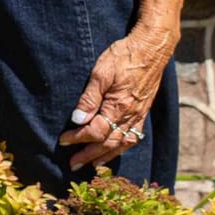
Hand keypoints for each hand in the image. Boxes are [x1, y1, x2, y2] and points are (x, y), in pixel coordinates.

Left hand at [58, 29, 174, 170]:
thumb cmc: (124, 56)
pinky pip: (134, 136)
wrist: (152, 49)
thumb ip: (89, 97)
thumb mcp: (101, 72)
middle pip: (108, 143)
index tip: (63, 141)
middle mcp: (130, 115)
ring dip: (106, 156)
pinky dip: (123, 147)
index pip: (95, 131)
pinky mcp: (143, 111)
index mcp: (118, 106)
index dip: (78, 139)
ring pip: (122, 143)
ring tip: (92, 165)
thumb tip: (78, 119)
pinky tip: (116, 150)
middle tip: (73, 164)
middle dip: (89, 155)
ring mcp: (138, 115)